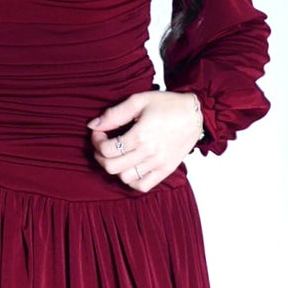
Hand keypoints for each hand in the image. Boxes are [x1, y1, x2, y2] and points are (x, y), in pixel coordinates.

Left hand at [88, 91, 202, 193]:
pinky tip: (130, 167)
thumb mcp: (139, 101)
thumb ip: (115, 113)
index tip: (100, 132)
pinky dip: (131, 181)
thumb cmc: (167, 105)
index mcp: (141, 134)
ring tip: (117, 155)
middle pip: (111, 166)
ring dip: (115, 168)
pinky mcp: (165, 170)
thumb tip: (93, 125)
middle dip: (100, 156)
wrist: (195, 115)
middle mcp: (149, 152)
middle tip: (103, 145)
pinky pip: (142, 186)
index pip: (106, 149)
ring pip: (124, 178)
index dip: (96, 141)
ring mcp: (158, 164)